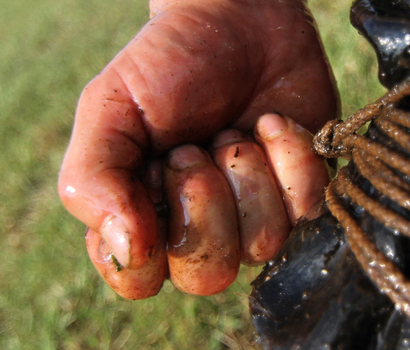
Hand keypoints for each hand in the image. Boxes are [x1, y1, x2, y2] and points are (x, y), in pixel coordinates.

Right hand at [58, 0, 337, 298]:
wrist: (240, 20)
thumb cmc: (169, 65)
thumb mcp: (110, 109)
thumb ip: (94, 180)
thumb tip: (126, 249)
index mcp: (142, 218)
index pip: (140, 280)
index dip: (149, 234)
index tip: (155, 170)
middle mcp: (201, 229)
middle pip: (208, 274)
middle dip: (204, 199)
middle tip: (196, 145)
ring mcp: (255, 217)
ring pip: (261, 244)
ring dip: (246, 173)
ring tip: (234, 130)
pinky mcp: (302, 194)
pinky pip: (306, 209)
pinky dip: (289, 156)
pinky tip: (270, 124)